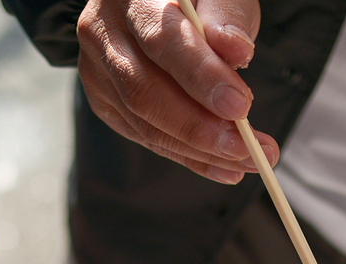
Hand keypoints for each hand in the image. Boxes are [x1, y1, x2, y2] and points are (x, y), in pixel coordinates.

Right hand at [77, 0, 279, 183]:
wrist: (160, 4)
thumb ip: (226, 17)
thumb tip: (236, 52)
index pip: (162, 40)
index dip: (201, 76)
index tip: (239, 106)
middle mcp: (101, 30)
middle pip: (144, 91)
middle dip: (200, 127)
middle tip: (249, 148)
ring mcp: (96, 70)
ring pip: (144, 122)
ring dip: (200, 150)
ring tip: (247, 159)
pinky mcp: (104, 101)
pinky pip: (146, 137)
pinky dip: (188, 155)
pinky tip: (224, 166)